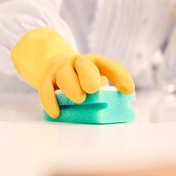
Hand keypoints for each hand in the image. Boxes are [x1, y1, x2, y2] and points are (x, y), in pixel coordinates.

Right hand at [11, 27, 134, 118]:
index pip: (109, 65)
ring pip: (64, 76)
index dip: (120, 76)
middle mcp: (77, 62)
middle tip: (93, 89)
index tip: (129, 91)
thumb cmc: (80, 78)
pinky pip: (46, 90)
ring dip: (72, 88)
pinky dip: (50, 102)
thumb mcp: (94, 79)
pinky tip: (57, 113)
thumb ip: (104, 93)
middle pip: (83, 64)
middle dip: (88, 76)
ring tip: (79, 100)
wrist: (53, 65)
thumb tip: (118, 111)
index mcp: (94, 62)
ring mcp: (60, 70)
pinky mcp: (46, 80)